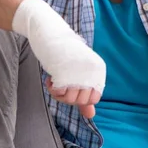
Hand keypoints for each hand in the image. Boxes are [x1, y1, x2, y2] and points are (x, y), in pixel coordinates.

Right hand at [12, 0, 105, 117]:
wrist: (49, 32)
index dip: (80, 98)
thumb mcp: (78, 72)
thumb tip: (91, 115)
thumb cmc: (64, 54)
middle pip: (81, 100)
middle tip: (61, 85)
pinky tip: (50, 80)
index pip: (94, 99)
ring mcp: (79, 71)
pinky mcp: (65, 70)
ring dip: (59, 95)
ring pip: (70, 99)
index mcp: (98, 70)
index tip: (71, 87)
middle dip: (68, 97)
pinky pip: (59, 93)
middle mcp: (92, 71)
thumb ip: (85, 93)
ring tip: (55, 82)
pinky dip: (53, 90)